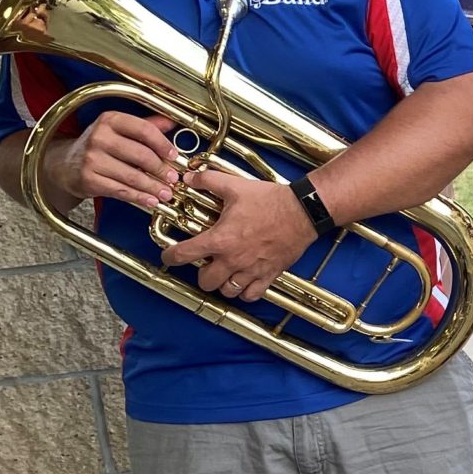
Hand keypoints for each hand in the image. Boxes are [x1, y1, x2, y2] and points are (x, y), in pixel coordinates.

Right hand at [40, 110, 179, 214]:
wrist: (65, 164)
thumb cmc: (98, 146)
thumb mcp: (118, 129)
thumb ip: (144, 126)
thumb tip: (171, 122)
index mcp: (110, 120)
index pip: (143, 130)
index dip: (163, 144)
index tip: (174, 156)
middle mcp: (99, 137)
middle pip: (141, 155)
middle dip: (161, 169)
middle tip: (173, 178)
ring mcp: (92, 159)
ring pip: (132, 176)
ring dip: (153, 187)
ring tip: (166, 193)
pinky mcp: (89, 179)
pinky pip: (121, 190)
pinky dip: (139, 197)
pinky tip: (150, 200)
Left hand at [159, 170, 313, 302]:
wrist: (303, 211)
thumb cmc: (270, 201)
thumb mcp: (235, 186)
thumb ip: (208, 181)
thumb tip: (190, 178)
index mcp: (220, 239)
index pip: (184, 255)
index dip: (170, 257)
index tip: (169, 256)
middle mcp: (233, 259)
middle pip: (205, 282)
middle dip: (201, 274)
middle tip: (205, 264)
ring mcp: (251, 270)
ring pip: (227, 291)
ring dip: (223, 284)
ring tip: (225, 273)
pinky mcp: (269, 274)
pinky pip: (251, 295)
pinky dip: (245, 292)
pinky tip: (244, 282)